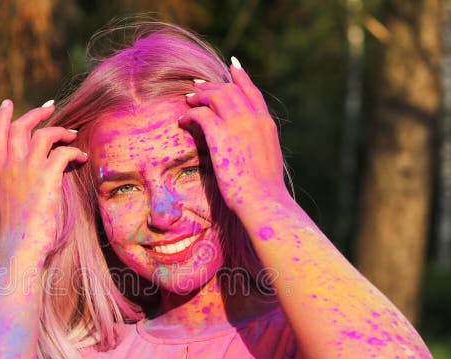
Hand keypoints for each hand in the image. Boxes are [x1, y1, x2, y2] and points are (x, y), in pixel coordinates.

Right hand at [0, 99, 87, 254]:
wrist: (19, 248)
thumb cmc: (18, 235)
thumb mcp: (10, 205)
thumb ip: (15, 188)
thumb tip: (25, 185)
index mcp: (0, 172)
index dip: (3, 117)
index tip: (8, 102)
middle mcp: (10, 166)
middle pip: (21, 127)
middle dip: (36, 113)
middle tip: (50, 107)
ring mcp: (27, 170)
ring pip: (43, 134)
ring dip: (60, 131)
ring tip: (73, 135)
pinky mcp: (46, 176)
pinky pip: (63, 152)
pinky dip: (74, 151)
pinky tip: (82, 158)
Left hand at [178, 58, 287, 214]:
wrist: (264, 199)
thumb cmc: (265, 190)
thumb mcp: (268, 161)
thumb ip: (260, 147)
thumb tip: (252, 150)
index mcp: (266, 124)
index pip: (252, 92)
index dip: (241, 77)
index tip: (232, 66)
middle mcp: (253, 118)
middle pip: (230, 90)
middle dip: (212, 86)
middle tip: (197, 87)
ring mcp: (237, 123)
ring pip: (215, 96)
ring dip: (200, 96)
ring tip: (188, 100)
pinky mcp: (220, 133)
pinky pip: (200, 113)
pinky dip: (190, 114)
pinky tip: (182, 120)